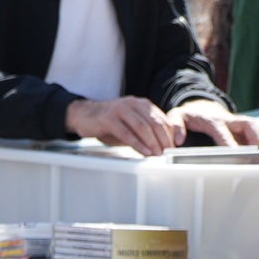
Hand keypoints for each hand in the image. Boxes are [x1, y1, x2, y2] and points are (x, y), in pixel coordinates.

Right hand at [67, 95, 185, 156]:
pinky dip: (137, 144)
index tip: (174, 148)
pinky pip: (127, 133)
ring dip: (152, 143)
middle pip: (154, 122)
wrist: (84, 115)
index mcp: (141, 104)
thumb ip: (145, 131)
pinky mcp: (108, 119)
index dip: (170, 134)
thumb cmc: (110, 123)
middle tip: (167, 153)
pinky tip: (144, 153)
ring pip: (142, 127)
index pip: (161, 119)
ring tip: (157, 155)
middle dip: (163, 139)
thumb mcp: (130, 124)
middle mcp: (132, 104)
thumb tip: (162, 147)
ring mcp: (120, 110)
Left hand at [171, 100, 257, 146]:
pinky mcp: (240, 126)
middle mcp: (227, 120)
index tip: (234, 154)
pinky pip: (252, 131)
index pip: (223, 133)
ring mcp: (236, 122)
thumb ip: (175, 125)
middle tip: (256, 155)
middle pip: (246, 124)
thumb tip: (178, 139)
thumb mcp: (177, 116)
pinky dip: (256, 141)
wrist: (200, 106)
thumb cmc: (189, 114)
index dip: (229, 143)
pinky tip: (257, 154)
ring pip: (252, 126)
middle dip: (254, 138)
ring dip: (258, 139)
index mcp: (212, 120)